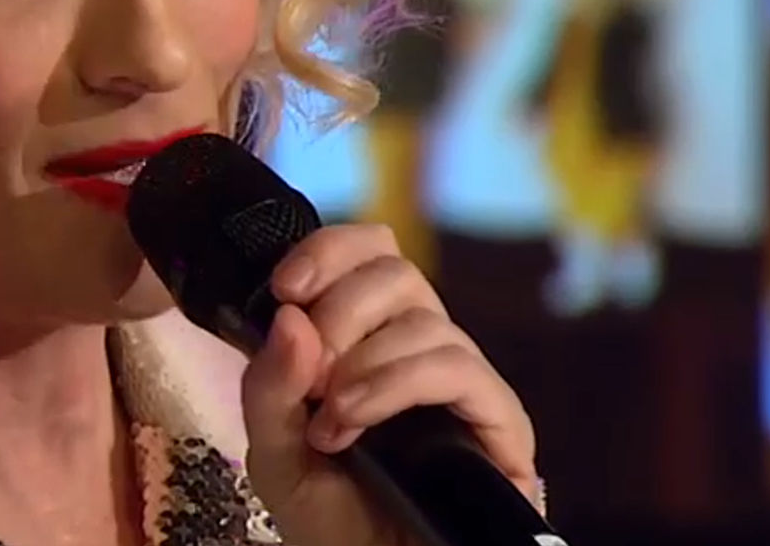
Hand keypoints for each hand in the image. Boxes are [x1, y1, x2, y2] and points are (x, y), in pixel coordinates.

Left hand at [238, 225, 539, 545]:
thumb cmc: (330, 516)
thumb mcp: (275, 451)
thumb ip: (269, 387)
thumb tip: (290, 318)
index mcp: (369, 337)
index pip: (369, 251)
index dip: (330, 251)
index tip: (286, 289)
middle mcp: (420, 347)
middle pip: (397, 271)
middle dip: (340, 312)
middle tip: (310, 374)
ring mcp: (463, 383)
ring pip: (427, 320)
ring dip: (364, 363)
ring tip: (330, 421)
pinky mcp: (500, 422)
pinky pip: (459, 368)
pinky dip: (398, 384)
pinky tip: (357, 417)